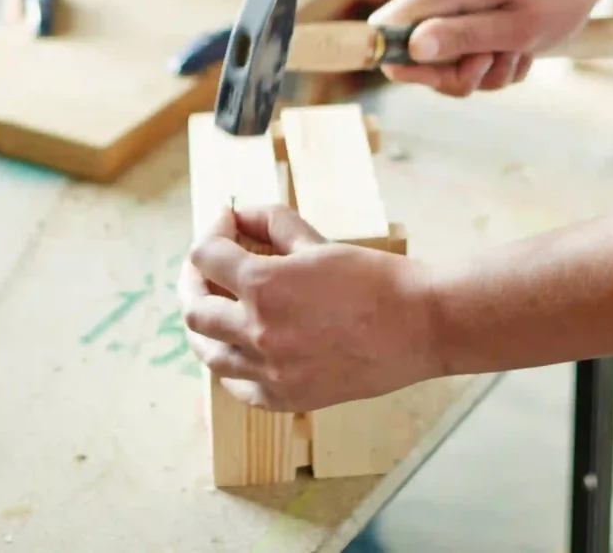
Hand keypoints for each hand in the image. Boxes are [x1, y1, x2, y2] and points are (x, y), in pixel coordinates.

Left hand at [182, 205, 440, 411]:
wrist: (419, 326)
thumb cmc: (375, 279)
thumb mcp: (318, 242)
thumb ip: (273, 224)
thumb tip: (241, 214)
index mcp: (264, 286)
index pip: (205, 257)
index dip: (212, 233)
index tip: (227, 226)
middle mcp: (257, 331)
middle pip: (193, 309)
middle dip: (195, 280)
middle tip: (209, 267)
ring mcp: (270, 371)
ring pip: (207, 353)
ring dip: (206, 326)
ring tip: (217, 308)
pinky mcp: (287, 397)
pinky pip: (237, 386)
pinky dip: (230, 366)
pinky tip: (240, 349)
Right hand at [372, 0, 600, 97]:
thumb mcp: (514, 28)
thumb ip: (463, 37)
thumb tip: (413, 47)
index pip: (386, 26)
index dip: (400, 61)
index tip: (441, 79)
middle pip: (418, 55)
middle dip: (460, 74)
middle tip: (496, 64)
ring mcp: (455, 2)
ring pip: (449, 62)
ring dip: (487, 70)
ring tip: (519, 52)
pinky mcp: (470, 12)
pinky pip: (469, 54)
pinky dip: (496, 61)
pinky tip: (522, 48)